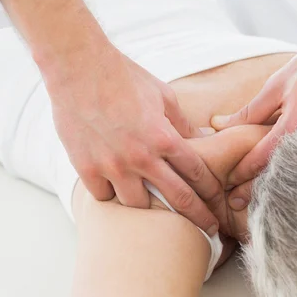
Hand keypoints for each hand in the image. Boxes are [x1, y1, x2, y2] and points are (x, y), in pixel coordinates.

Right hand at [0, 0, 223, 233]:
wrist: (78, 67)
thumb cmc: (123, 77)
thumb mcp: (162, 95)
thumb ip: (182, 123)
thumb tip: (202, 138)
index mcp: (164, 137)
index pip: (197, 173)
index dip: (212, 192)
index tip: (219, 203)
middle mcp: (141, 157)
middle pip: (178, 198)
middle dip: (199, 217)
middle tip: (211, 230)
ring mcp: (112, 165)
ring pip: (138, 205)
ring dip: (150, 209)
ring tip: (157, 213)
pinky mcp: (86, 168)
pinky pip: (104, 198)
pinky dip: (112, 197)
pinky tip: (118, 195)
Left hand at [211, 41, 296, 210]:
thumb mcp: (277, 85)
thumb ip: (249, 112)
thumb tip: (217, 125)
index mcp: (294, 123)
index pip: (261, 157)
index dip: (241, 172)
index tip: (227, 182)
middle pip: (281, 175)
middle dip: (257, 190)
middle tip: (236, 202)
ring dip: (282, 187)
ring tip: (261, 201)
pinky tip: (293, 183)